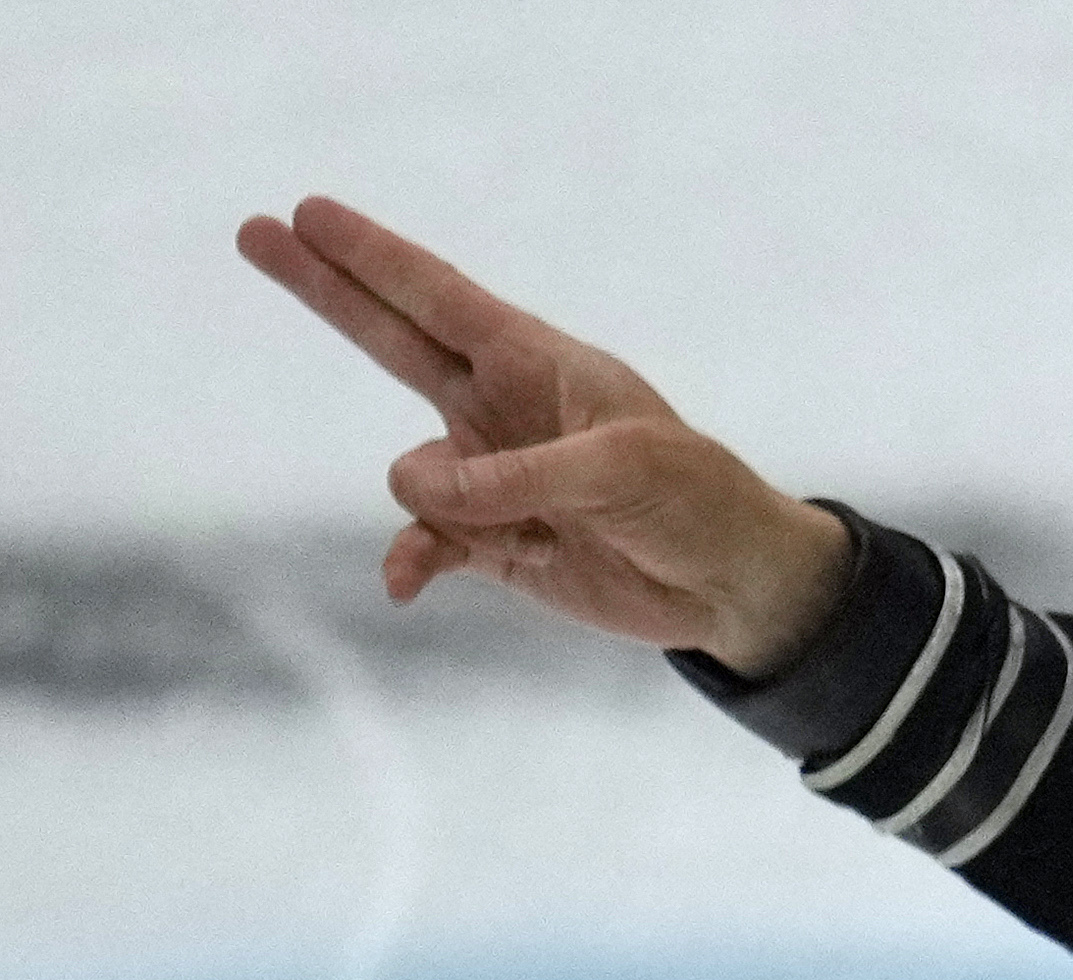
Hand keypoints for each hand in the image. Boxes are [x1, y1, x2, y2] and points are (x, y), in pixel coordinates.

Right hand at [234, 196, 852, 673]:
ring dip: (437, 501)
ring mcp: (491, 474)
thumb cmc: (695, 500)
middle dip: (325, 289)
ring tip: (510, 531)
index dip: (372, 256)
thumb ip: (518, 475)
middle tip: (253, 231)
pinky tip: (406, 585)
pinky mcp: (494, 542)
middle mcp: (501, 408)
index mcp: (538, 364)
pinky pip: (426, 544)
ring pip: (413, 472)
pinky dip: (413, 560)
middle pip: (390, 338)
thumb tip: (413, 488)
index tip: (308, 212)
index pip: (439, 297)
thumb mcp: (621, 471)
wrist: (731, 586)